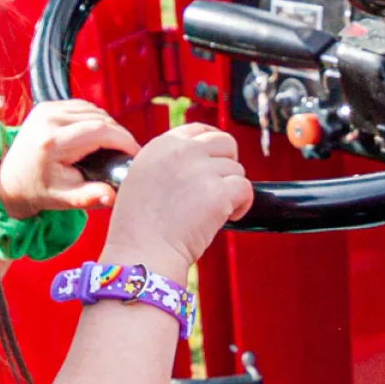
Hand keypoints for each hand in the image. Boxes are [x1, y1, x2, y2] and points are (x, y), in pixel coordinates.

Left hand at [0, 100, 139, 219]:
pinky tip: (99, 134)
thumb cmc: (36, 190)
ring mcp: (46, 109)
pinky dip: (95, 118)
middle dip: (118, 134)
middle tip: (127, 152)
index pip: (99, 130)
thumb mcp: (64, 198)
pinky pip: (81, 106)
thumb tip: (112, 196)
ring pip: (93, 109)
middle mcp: (48, 119)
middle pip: (99, 117)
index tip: (135, 153)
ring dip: (108, 125)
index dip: (123, 139)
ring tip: (115, 145)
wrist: (9, 181)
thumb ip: (90, 197)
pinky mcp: (46, 106)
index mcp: (52, 141)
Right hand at [104, 124, 251, 272]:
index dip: (213, 145)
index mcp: (161, 145)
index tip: (217, 160)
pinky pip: (246, 189)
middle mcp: (181, 151)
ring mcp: (201, 170)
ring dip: (230, 189)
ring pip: (236, 169)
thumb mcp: (141, 178)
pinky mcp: (218, 193)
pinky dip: (242, 204)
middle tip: (219, 187)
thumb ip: (167, 162)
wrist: (142, 253)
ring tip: (212, 211)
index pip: (198, 130)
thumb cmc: (138, 228)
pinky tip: (228, 216)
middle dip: (227, 164)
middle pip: (225, 143)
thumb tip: (196, 161)